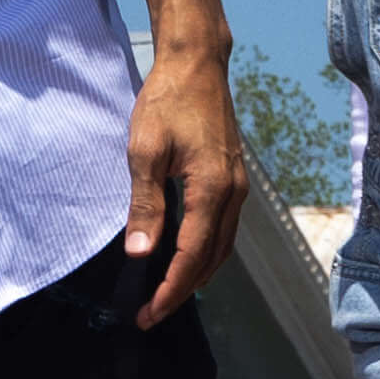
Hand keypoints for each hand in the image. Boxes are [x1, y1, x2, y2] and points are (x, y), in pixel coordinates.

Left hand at [115, 32, 244, 333]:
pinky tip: (186, 256)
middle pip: (212, 259)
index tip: (149, 314)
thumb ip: (146, 205)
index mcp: (212, 190)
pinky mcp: (234, 178)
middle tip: (152, 313)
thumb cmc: (167, 102)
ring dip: (196, 274)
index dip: (171, 289)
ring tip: (167, 294)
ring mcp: (238, 187)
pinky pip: (224, 228)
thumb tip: (141, 254)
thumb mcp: (145, 152)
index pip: (192, 256)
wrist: (197, 64)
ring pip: (223, 247)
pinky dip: (206, 252)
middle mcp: (234, 195)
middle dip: (182, 290)